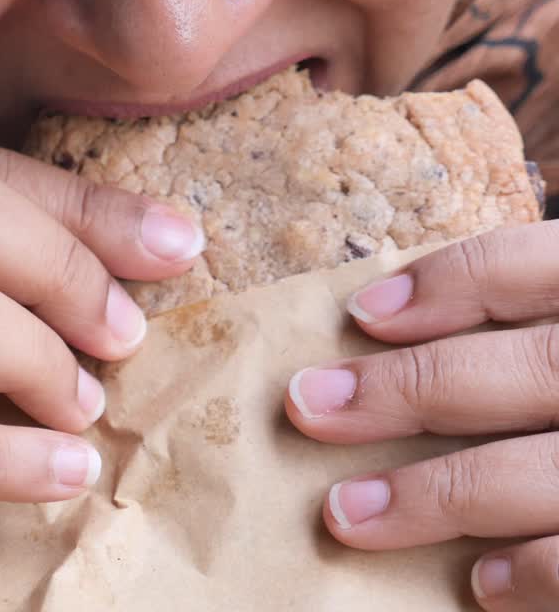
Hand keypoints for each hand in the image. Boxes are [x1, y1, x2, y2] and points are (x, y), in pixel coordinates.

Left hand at [285, 221, 558, 610]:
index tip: (361, 317)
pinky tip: (478, 585)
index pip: (536, 266)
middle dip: (408, 390)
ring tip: (348, 513)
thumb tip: (415, 325)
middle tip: (309, 408)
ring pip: (546, 472)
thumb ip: (548, 318)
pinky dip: (538, 574)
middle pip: (525, 367)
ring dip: (440, 495)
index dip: (446, 285)